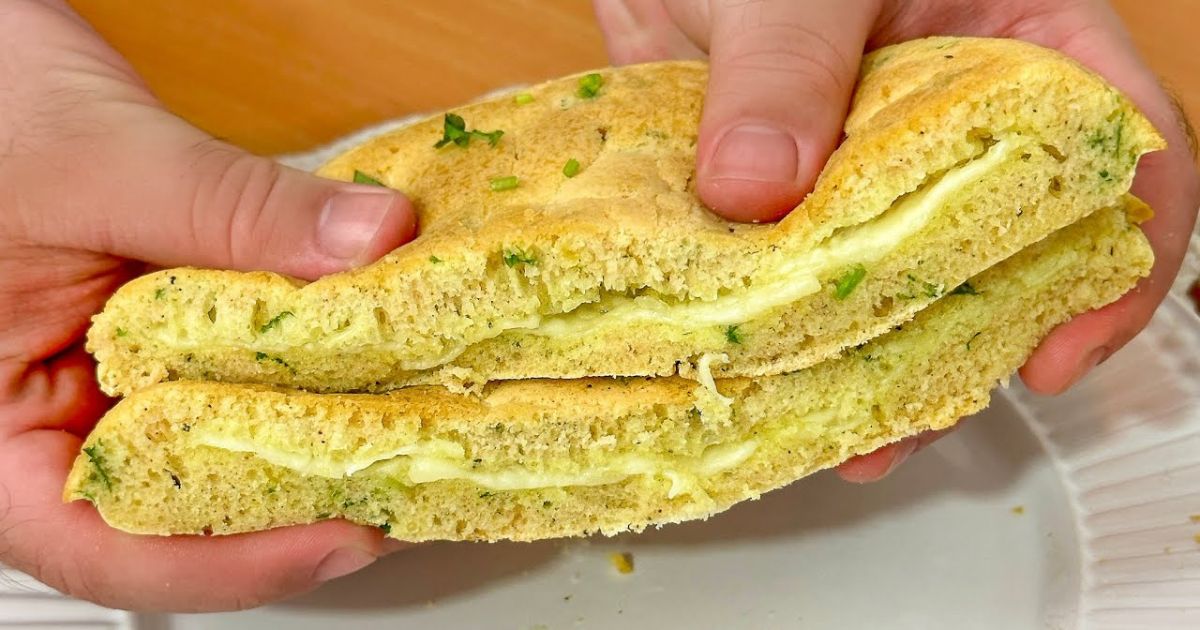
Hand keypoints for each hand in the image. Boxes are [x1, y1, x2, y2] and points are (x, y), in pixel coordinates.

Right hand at [0, 1, 414, 610]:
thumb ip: (234, 211)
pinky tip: (366, 366)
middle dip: (296, 505)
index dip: (234, 561)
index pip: (107, 546)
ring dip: (309, 442)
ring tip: (400, 435)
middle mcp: (49, 426)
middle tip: (402, 480)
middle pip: (180, 513)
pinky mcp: (155, 345)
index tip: (345, 531)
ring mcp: (105, 388)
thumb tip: (373, 241)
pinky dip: (300, 375)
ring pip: (217, 450)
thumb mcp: (103, 165)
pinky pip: (234, 380)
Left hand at [595, 0, 1199, 480]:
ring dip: (872, 359)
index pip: (1119, 153)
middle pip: (1006, 249)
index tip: (1054, 352)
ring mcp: (862, 165)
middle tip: (922, 416)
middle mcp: (949, 120)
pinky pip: (794, 276)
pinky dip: (780, 329)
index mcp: (1016, 41)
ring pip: (896, 280)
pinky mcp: (780, 194)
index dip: (1118, 264)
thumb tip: (755, 191)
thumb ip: (786, 65)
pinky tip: (762, 380)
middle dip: (974, 343)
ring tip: (845, 436)